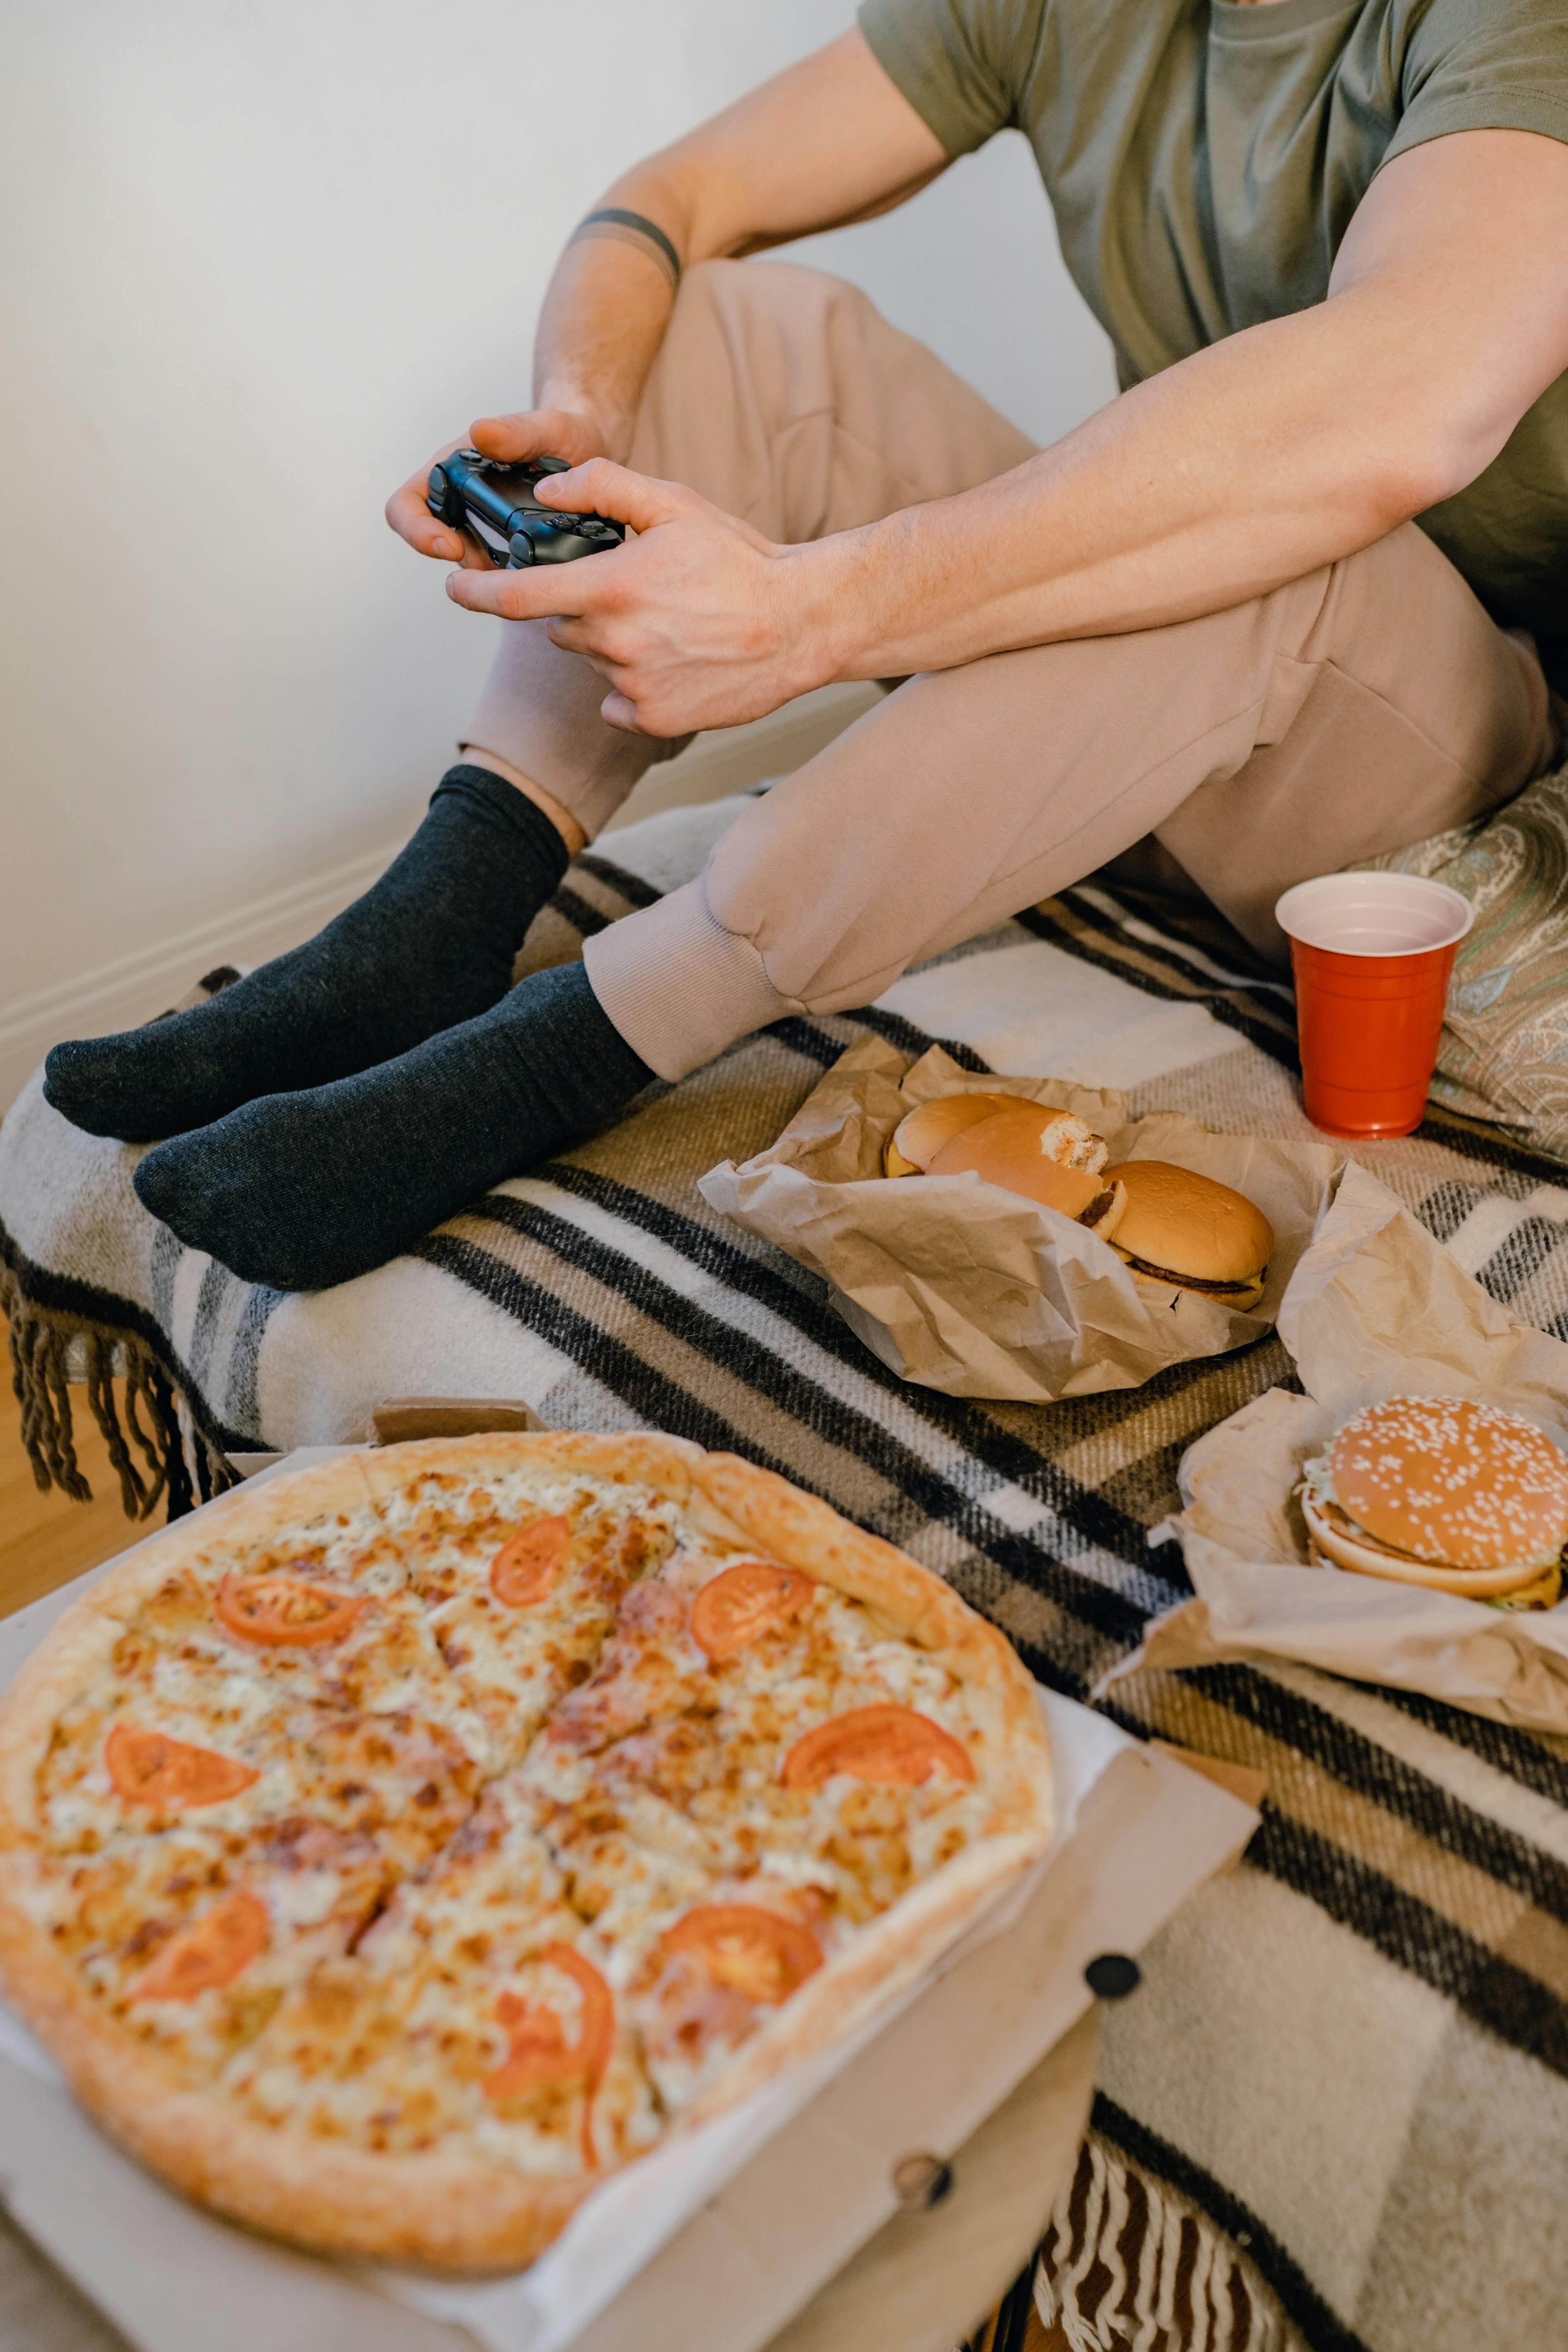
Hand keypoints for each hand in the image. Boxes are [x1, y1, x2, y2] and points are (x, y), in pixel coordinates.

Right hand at [385, 408, 609, 563]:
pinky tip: (543, 576)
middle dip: (460, 560)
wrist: (591, 453)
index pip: (406, 506)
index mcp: (452, 470)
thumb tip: (480, 431)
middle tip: (494, 567)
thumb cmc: (563, 435)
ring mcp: (482, 530)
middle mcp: (460, 503)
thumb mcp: (547, 429)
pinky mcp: (509, 550)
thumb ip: (516, 431)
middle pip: (434, 543)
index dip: (417, 530)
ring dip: (490, 576)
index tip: (449, 545)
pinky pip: (501, 576)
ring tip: (527, 569)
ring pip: (470, 567)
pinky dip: (516, 580)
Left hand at [442, 458, 837, 734]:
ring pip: (594, 663)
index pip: (515, 597)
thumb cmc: (740, 563)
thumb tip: (544, 492)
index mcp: (609, 589)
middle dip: (582, 608)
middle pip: (561, 628)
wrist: (800, 624)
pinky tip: (675, 661)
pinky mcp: (654, 719)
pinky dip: (633, 685)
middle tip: (635, 592)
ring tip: (669, 625)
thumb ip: (602, 487)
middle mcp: (613, 645)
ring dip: (614, 644)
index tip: (456, 587)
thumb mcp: (674, 504)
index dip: (475, 593)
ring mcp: (633, 688)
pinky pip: (617, 702)